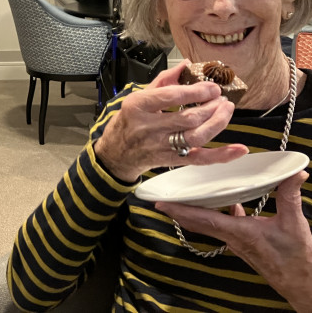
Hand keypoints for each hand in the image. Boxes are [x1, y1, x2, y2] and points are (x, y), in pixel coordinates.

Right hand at [94, 60, 246, 181]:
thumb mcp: (137, 97)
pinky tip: (238, 149)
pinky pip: (200, 159)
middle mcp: (149, 128)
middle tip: (222, 98)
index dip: (196, 91)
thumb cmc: (127, 122)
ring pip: (195, 137)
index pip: (171, 97)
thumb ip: (163, 81)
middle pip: (187, 118)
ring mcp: (161, 146)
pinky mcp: (171, 160)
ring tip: (226, 110)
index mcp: (138, 107)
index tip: (211, 86)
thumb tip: (187, 64)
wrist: (116, 153)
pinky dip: (221, 155)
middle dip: (211, 106)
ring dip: (217, 123)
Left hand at [157, 172, 311, 310]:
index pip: (202, 218)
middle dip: (178, 210)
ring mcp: (236, 243)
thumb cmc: (296, 259)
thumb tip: (294, 173)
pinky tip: (230, 205)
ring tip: (184, 196)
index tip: (160, 203)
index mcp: (238, 232)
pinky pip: (223, 226)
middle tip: (162, 197)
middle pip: (197, 222)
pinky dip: (219, 214)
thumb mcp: (294, 224)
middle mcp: (232, 238)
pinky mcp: (243, 245)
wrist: (302, 285)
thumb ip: (289, 196)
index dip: (180, 210)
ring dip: (194, 212)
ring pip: (208, 224)